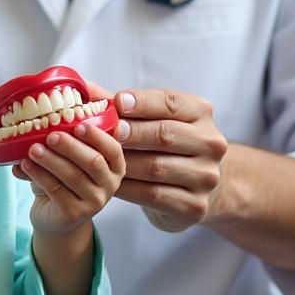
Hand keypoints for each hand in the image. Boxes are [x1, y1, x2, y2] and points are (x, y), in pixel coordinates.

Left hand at [14, 123, 125, 234]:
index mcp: (114, 167)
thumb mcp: (70, 160)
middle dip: (71, 147)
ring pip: (74, 176)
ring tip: (33, 149)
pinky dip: (39, 175)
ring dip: (51, 160)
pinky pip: (56, 190)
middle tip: (51, 136)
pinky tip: (25, 165)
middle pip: (94, 162)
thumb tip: (40, 123)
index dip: (97, 137)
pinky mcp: (74, 214)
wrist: (55, 215)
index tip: (78, 126)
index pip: (113, 150)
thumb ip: (65, 143)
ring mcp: (94, 202)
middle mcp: (109, 185)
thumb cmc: (64, 180)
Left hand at [109, 89, 228, 231]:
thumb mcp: (152, 118)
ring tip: (97, 158)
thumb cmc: (165, 143)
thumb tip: (84, 89)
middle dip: (131, 133)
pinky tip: (109, 182)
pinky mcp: (195, 205)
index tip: (117, 102)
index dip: (142, 102)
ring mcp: (206, 176)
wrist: (194, 185)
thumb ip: (122, 105)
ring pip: (156, 167)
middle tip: (103, 132)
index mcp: (200, 113)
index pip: (171, 102)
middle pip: (165, 134)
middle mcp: (211, 143)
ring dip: (123, 163)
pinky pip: (153, 194)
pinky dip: (127, 188)